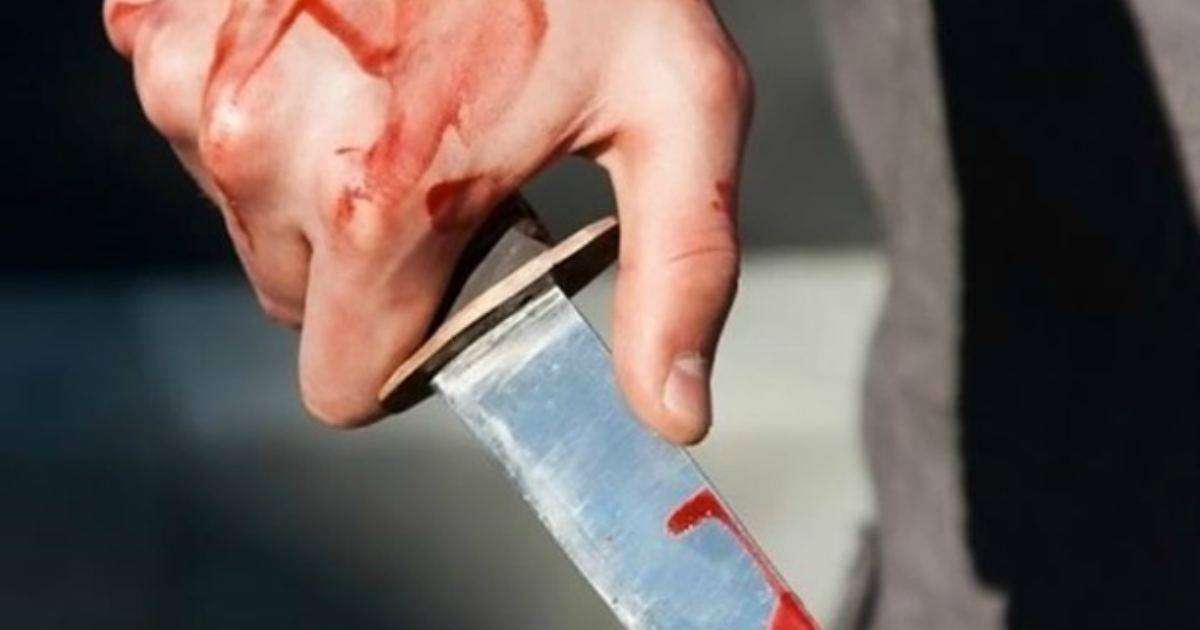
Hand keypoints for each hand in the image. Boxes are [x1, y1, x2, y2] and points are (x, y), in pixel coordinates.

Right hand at [104, 0, 750, 443]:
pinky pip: (206, 124)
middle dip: (371, 262)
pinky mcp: (160, 23)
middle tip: (446, 160)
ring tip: (400, 84)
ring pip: (249, 215)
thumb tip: (672, 412)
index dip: (406, 353)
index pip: (346, 384)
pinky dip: (270, 104)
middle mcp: (263, 154)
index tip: (451, 286)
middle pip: (300, 301)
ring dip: (315, 180)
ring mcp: (196, 82)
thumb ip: (681, 273)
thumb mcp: (676, 108)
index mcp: (383, 204)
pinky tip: (340, 41)